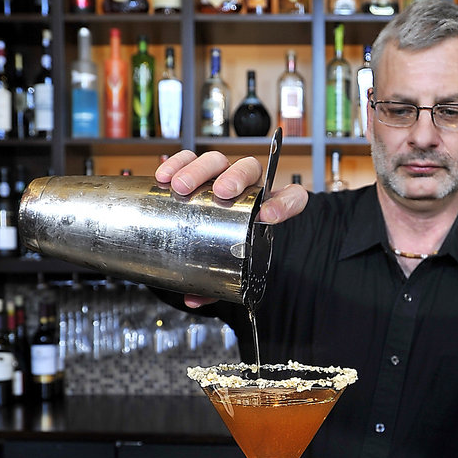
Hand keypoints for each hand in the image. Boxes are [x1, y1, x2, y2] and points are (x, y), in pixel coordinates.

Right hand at [156, 149, 309, 308]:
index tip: (269, 217)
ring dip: (199, 170)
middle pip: (249, 169)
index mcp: (266, 210)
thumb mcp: (227, 270)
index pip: (292, 198)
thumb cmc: (226, 248)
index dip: (285, 203)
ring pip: (217, 161)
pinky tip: (165, 176)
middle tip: (222, 192)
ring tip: (182, 187)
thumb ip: (216, 286)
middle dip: (236, 177)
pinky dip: (177, 164)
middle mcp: (247, 188)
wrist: (211, 234)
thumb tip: (194, 298)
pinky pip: (189, 159)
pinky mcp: (197, 171)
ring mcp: (222, 176)